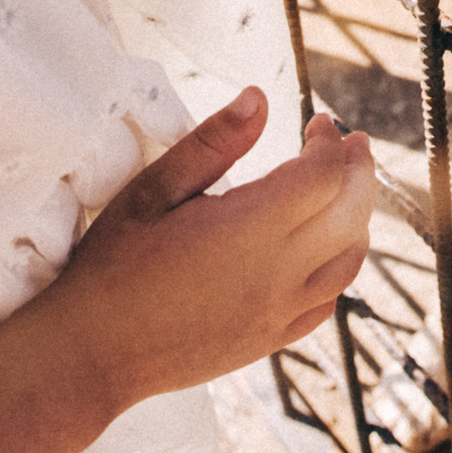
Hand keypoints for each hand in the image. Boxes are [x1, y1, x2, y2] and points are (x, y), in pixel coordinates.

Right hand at [53, 88, 373, 404]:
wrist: (91, 354)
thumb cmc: (111, 266)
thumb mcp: (151, 191)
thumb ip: (212, 143)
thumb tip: (260, 98)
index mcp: (247, 231)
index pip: (325, 176)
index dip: (332, 143)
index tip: (318, 122)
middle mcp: (276, 275)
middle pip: (353, 213)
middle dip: (361, 170)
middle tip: (353, 141)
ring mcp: (278, 314)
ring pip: (350, 261)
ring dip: (359, 217)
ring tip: (346, 187)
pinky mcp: (270, 341)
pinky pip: (328, 301)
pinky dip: (340, 266)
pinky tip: (324, 247)